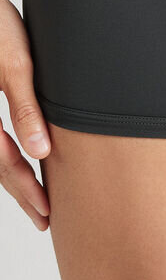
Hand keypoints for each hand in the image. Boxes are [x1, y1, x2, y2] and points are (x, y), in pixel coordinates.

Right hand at [0, 0, 49, 229]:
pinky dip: (2, 154)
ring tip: (34, 199)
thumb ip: (25, 107)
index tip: (46, 211)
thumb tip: (40, 152)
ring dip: (10, 176)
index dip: (25, 187)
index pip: (2, 160)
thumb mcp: (14, 62)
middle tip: (43, 217)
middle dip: (19, 190)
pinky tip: (21, 160)